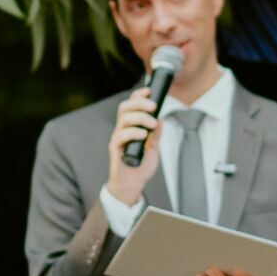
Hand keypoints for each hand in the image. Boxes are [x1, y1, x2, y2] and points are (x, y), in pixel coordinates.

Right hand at [105, 86, 161, 205]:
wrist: (133, 184)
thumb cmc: (140, 166)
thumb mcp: (153, 148)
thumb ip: (156, 134)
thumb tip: (161, 119)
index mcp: (130, 127)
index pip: (130, 106)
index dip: (138, 96)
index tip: (149, 91)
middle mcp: (122, 130)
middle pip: (124, 108)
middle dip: (139, 103)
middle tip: (153, 106)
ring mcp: (118, 138)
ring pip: (123, 119)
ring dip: (140, 117)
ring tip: (152, 124)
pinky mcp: (115, 149)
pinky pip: (120, 135)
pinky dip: (133, 132)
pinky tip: (144, 135)